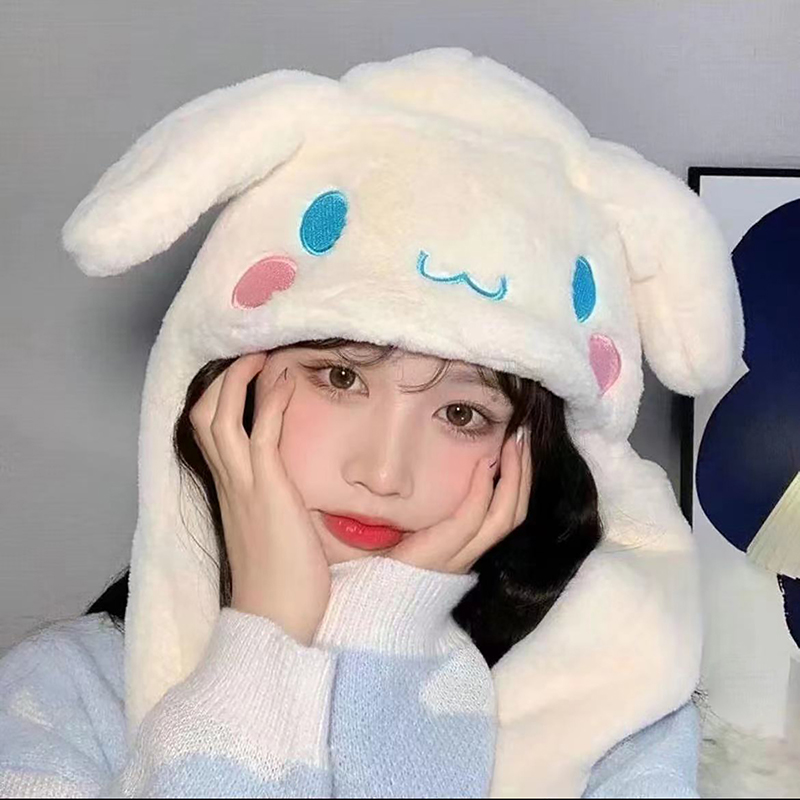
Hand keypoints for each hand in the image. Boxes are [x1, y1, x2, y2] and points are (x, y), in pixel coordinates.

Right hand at [189, 352, 330, 645]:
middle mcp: (229, 485)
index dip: (221, 404)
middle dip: (222, 383)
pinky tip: (284, 379)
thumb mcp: (273, 535)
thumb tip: (293, 493)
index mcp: (230, 494)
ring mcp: (244, 485)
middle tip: (249, 357)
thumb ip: (274, 507)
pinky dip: (270, 401)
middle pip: (203, 419)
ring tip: (261, 354)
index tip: (241, 380)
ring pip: (220, 418)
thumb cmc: (282, 586)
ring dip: (239, 381)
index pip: (210, 438)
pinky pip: (261, 433)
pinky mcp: (266, 489)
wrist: (276, 621)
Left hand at [388, 428, 531, 574]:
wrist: (370, 603)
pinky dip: (482, 491)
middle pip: (514, 512)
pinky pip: (471, 520)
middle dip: (524, 473)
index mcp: (464, 548)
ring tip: (514, 443)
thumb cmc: (381, 566)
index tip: (516, 446)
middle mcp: (469, 553)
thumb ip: (424, 510)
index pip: (506, 513)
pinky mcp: (443, 553)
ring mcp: (459, 556)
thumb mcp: (409, 530)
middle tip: (523, 436)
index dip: (518, 481)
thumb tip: (421, 474)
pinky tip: (485, 464)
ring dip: (515, 476)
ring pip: (505, 516)